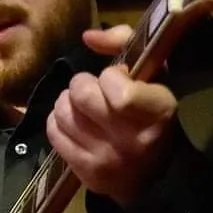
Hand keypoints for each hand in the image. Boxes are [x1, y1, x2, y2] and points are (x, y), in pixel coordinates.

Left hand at [46, 24, 177, 206]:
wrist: (153, 175)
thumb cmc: (151, 115)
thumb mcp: (153, 74)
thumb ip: (123, 43)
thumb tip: (87, 37)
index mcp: (158, 112)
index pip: (117, 88)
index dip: (110, 76)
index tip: (119, 79)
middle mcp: (132, 140)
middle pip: (82, 95)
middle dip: (83, 85)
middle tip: (93, 90)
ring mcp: (107, 160)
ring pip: (63, 112)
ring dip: (68, 102)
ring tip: (82, 106)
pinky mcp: (87, 173)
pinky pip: (54, 133)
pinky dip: (59, 122)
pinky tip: (73, 122)